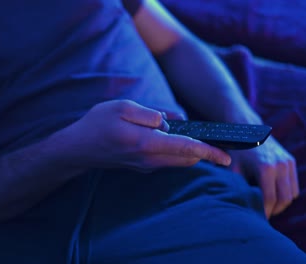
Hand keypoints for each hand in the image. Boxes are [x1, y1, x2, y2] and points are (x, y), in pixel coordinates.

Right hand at [67, 100, 230, 171]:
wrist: (78, 149)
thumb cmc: (97, 124)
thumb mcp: (122, 107)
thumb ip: (150, 114)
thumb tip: (170, 121)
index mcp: (146, 142)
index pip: (185, 149)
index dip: (209, 152)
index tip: (227, 157)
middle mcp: (149, 159)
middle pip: (187, 158)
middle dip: (205, 152)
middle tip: (216, 139)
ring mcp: (146, 166)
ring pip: (178, 161)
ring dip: (190, 151)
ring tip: (193, 135)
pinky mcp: (143, 167)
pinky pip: (168, 160)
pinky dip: (177, 151)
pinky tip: (171, 137)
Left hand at [229, 137, 298, 218]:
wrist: (247, 129)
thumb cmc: (236, 151)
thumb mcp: (232, 169)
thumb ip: (236, 187)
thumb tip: (236, 207)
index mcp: (265, 168)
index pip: (269, 199)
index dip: (264, 212)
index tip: (257, 220)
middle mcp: (280, 165)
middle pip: (283, 199)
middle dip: (274, 211)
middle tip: (263, 216)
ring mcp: (288, 163)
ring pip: (291, 194)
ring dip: (281, 204)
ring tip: (267, 207)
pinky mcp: (291, 161)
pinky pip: (294, 186)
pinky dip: (287, 195)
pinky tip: (274, 196)